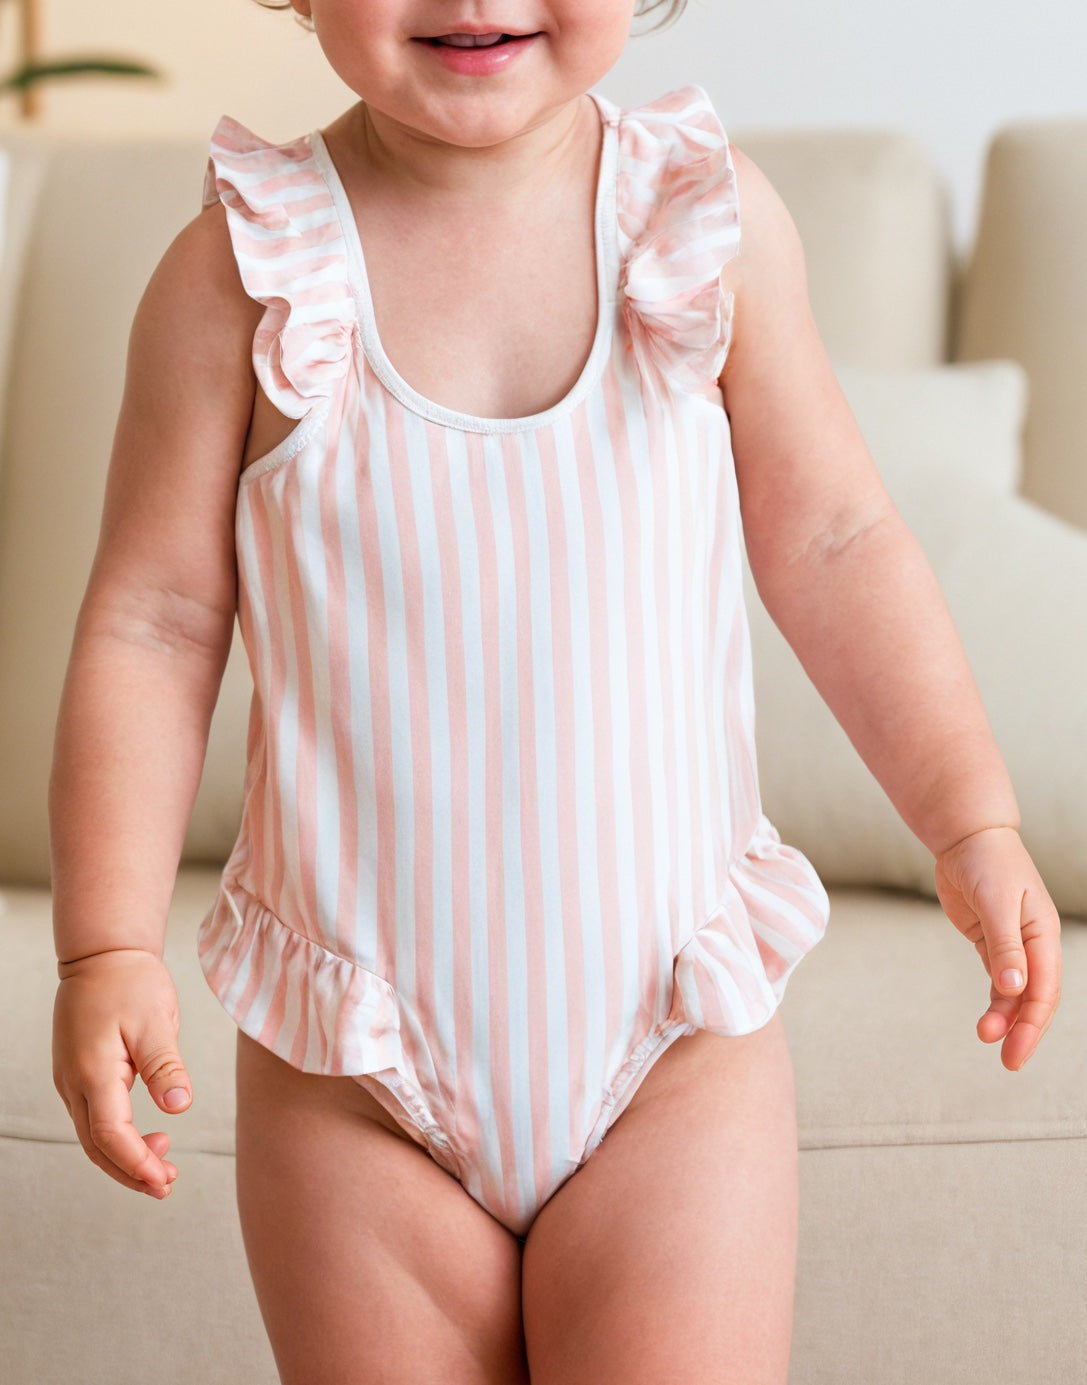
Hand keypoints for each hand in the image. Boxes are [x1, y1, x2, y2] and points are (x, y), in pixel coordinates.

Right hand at [52, 949, 192, 1196]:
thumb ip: (165, 1067)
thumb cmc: (129, 982)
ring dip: (123, 1158)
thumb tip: (179, 1108)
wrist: (102, 953)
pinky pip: (93, 1119)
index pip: (110, 1136)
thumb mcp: (156, 1021)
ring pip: (92, 1137)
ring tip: (162, 1166)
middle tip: (166, 1185)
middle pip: (96, 1147)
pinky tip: (144, 1136)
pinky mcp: (77, 1074)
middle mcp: (74, 1083)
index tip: (163, 1180)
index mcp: (93, 1072)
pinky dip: (116, 1138)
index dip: (136, 1164)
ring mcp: (71, 1080)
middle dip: (130, 1173)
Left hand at [934, 827, 1061, 1069]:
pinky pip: (997, 980)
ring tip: (985, 1036)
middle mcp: (1033, 944)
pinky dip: (994, 1001)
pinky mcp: (989, 942)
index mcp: (1044, 935)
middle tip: (1008, 1061)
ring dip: (1003, 1017)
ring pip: (1014, 993)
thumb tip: (1013, 989)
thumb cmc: (988, 863)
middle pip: (1034, 998)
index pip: (1045, 989)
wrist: (967, 838)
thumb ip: (1005, 946)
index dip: (1033, 1024)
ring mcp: (1011, 945)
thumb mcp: (997, 902)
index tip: (1015, 1050)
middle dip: (1023, 1031)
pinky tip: (987, 1021)